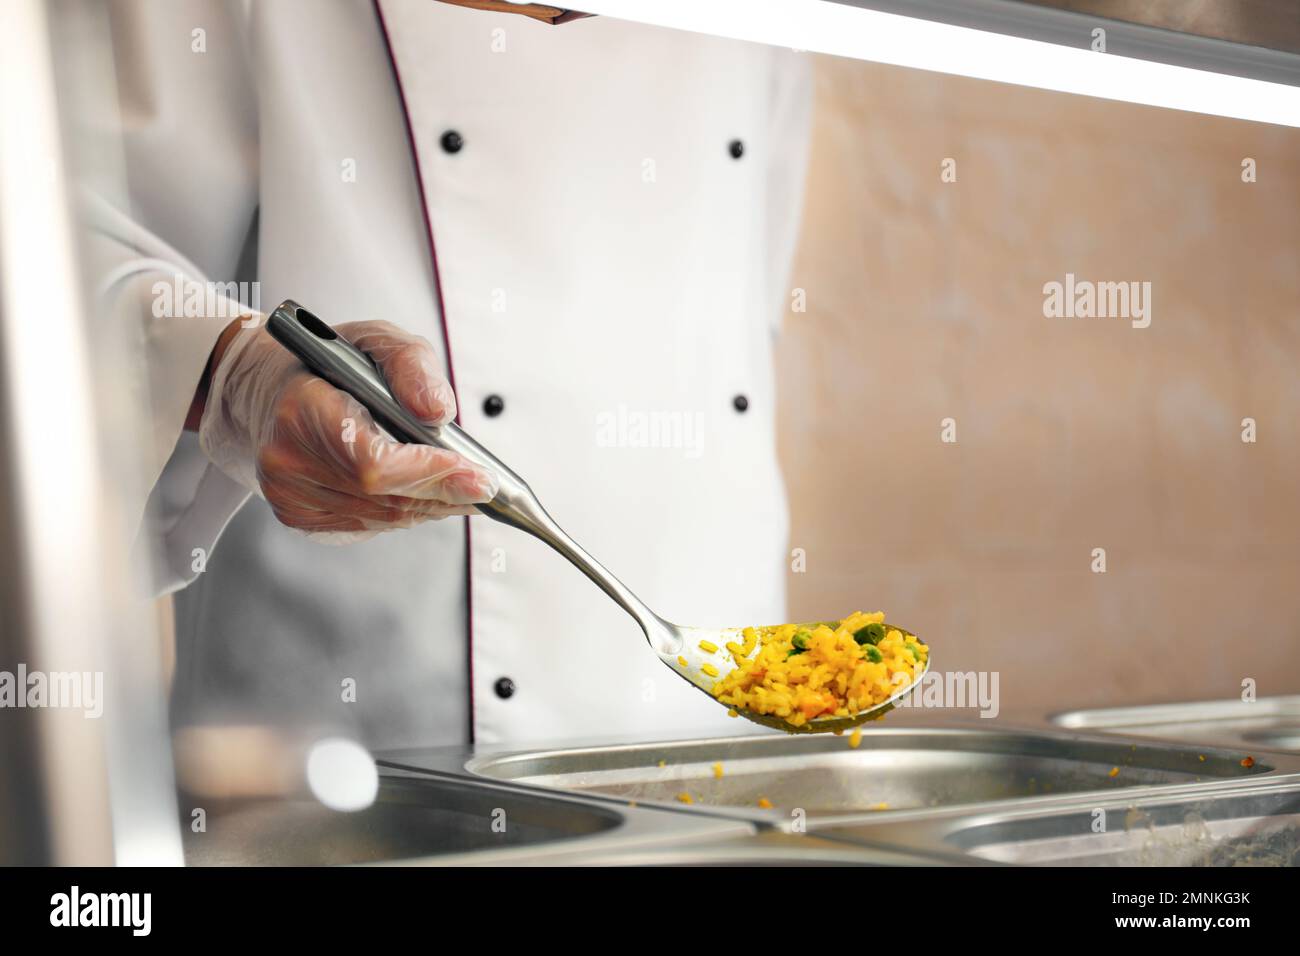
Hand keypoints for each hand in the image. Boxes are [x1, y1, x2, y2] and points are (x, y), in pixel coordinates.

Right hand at [198, 318, 495, 540]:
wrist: (269, 390)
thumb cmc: (328, 365)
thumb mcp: (375, 340)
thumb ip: (411, 366)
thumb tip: (437, 411)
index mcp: (301, 410)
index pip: (373, 463)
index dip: (430, 474)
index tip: (478, 475)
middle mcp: (288, 460)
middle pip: (385, 497)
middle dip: (445, 492)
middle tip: (486, 485)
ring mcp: (290, 495)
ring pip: (383, 517)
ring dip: (431, 505)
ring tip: (462, 487)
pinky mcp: (299, 516)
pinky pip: (369, 525)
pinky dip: (404, 511)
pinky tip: (422, 493)